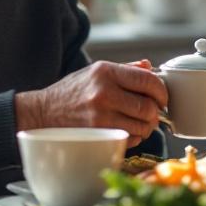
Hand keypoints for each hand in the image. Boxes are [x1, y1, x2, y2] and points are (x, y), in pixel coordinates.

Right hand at [15, 60, 167, 147]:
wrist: (43, 112)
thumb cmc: (72, 91)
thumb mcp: (95, 71)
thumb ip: (125, 68)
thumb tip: (150, 67)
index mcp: (106, 72)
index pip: (148, 81)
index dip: (161, 91)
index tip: (161, 97)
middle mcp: (104, 93)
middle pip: (148, 107)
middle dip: (156, 111)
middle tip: (153, 112)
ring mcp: (100, 116)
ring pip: (142, 126)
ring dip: (147, 126)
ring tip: (141, 122)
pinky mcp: (98, 134)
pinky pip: (130, 139)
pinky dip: (135, 137)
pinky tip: (127, 130)